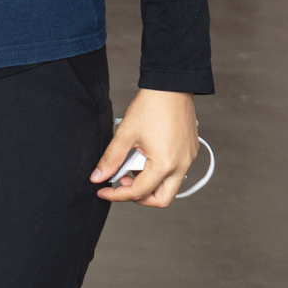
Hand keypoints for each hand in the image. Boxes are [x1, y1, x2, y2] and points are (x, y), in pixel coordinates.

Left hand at [92, 88, 198, 206]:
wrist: (171, 87)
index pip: (139, 192)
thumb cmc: (151, 107)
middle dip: (139, 197)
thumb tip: (98, 177)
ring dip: (149, 185)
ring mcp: (188, 159)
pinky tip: (143, 159)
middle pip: (161, 199)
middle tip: (121, 184)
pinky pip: (175, 173)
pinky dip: (158, 174)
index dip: (117, 195)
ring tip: (130, 168)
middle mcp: (181, 166)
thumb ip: (110, 159)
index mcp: (164, 164)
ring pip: (170, 187)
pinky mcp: (190, 152)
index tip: (102, 191)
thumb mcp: (125, 134)